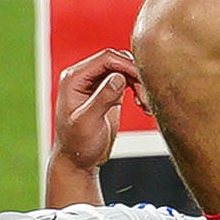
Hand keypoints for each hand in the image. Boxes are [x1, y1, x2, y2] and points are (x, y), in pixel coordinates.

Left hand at [51, 48, 138, 170]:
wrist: (79, 160)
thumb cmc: (78, 144)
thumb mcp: (88, 122)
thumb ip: (102, 98)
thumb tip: (118, 77)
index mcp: (74, 78)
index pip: (106, 58)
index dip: (127, 65)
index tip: (143, 81)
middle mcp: (84, 76)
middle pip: (119, 60)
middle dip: (136, 76)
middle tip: (144, 98)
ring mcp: (97, 83)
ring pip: (127, 69)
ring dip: (140, 83)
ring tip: (145, 105)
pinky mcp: (109, 91)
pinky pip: (129, 80)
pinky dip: (140, 89)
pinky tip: (143, 105)